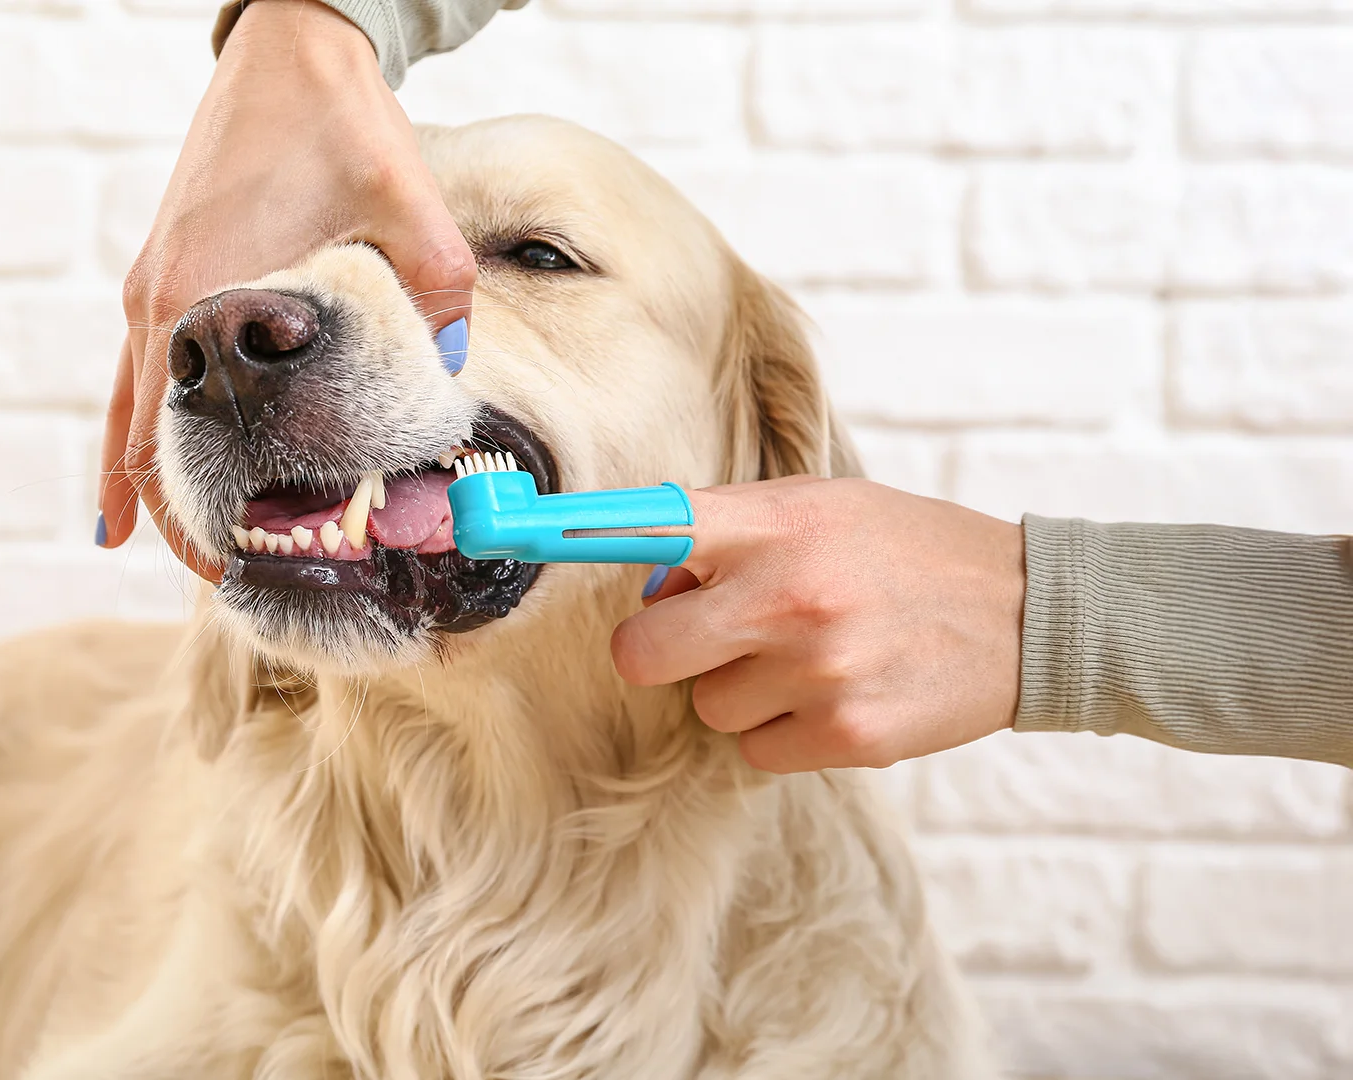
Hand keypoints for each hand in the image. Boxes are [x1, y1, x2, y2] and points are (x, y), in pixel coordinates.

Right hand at [97, 0, 475, 578]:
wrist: (286, 44)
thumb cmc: (337, 118)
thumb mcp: (406, 198)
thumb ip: (435, 286)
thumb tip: (453, 371)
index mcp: (203, 295)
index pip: (180, 438)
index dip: (205, 512)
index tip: (244, 565)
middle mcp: (160, 303)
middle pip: (149, 444)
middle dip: (184, 519)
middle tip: (234, 579)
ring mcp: (151, 287)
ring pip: (133, 415)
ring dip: (157, 484)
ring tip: (189, 556)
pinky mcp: (163, 272)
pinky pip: (138, 376)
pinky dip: (140, 434)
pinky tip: (136, 486)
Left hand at [612, 477, 1025, 772]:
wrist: (1030, 613)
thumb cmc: (905, 554)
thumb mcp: (823, 508)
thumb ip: (730, 532)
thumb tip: (646, 581)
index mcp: (778, 523)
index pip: (651, 527)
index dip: (571, 534)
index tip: (510, 531)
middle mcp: (789, 593)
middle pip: (644, 651)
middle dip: (663, 652)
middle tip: (709, 638)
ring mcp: (818, 668)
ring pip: (705, 707)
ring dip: (740, 691)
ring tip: (810, 657)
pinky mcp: (848, 734)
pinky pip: (754, 751)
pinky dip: (783, 733)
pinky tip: (836, 695)